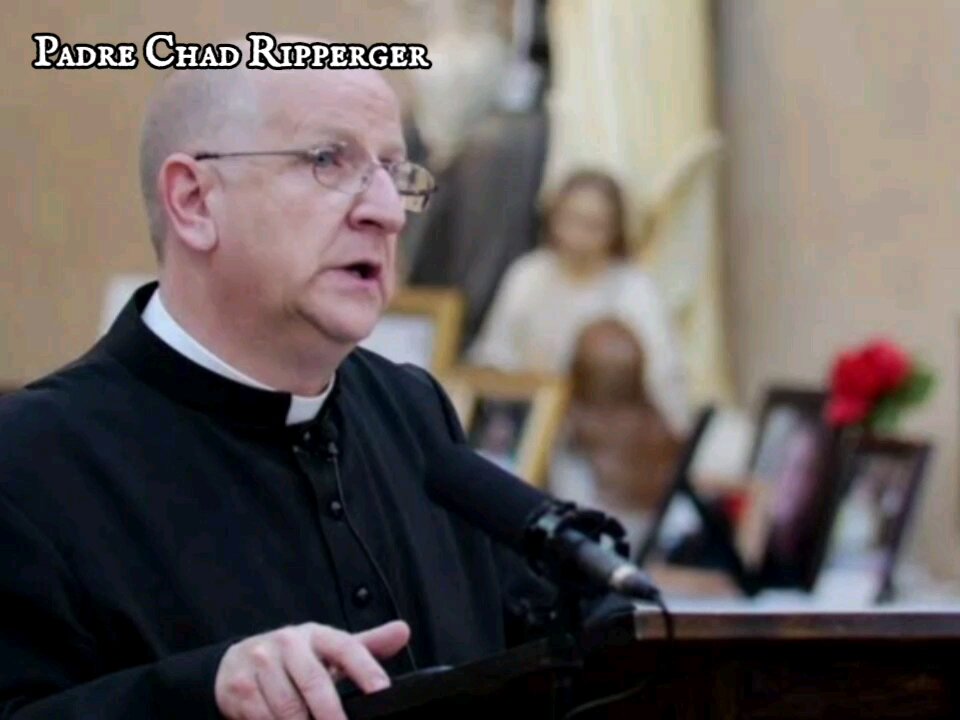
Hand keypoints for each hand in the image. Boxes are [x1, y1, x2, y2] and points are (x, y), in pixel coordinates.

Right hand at [215, 620, 410, 719]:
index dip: (366, 670)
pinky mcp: (240, 687)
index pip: (347, 648)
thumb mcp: (328, 649)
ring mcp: (262, 663)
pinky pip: (263, 718)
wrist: (236, 662)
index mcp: (317, 635)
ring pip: (289, 708)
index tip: (382, 692)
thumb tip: (403, 631)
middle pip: (316, 683)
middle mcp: (289, 643)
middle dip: (333, 714)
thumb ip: (366, 646)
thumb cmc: (294, 659)